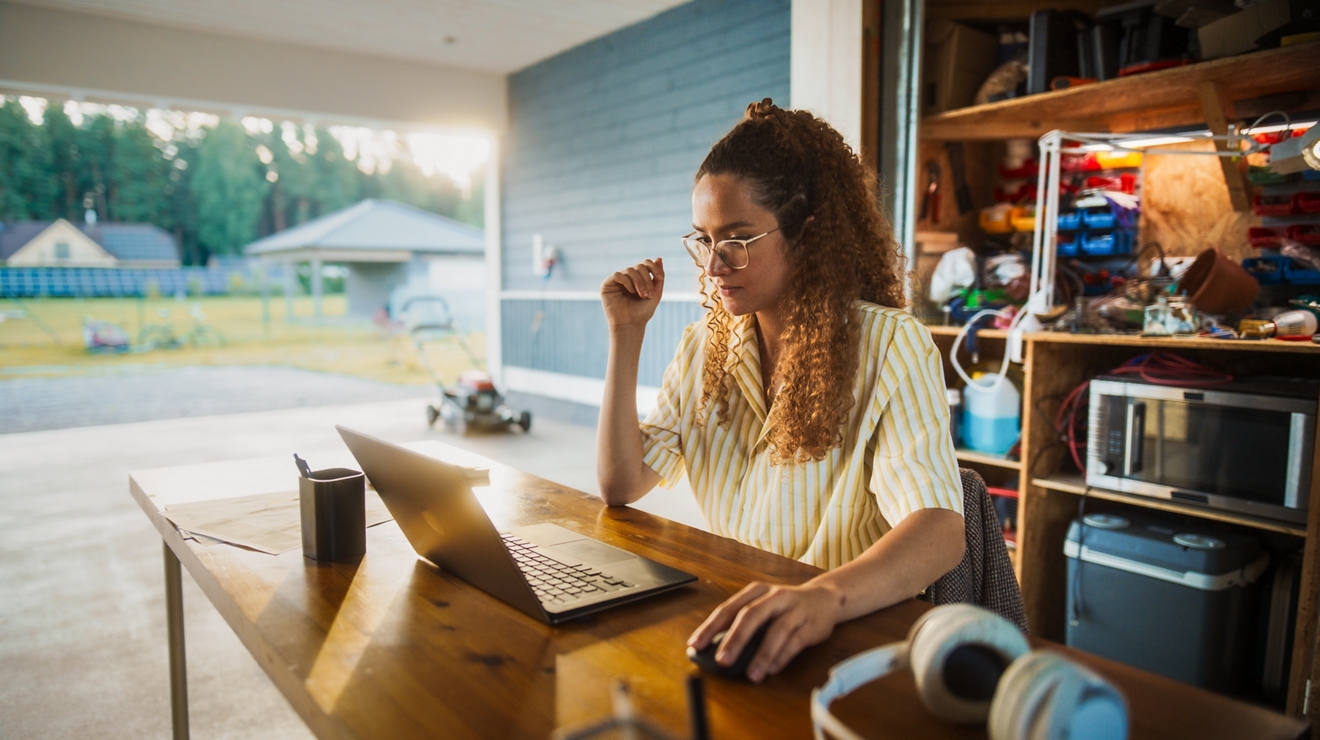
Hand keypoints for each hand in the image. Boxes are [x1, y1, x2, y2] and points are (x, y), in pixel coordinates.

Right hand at [601, 258, 664, 328]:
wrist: (630, 325)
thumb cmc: (642, 312)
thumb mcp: (655, 293)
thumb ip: (658, 277)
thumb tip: (659, 258)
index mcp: (639, 278)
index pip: (645, 264)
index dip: (654, 268)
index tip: (659, 278)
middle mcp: (628, 277)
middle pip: (639, 266)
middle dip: (646, 279)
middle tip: (647, 294)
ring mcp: (617, 281)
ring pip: (629, 270)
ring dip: (638, 281)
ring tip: (641, 294)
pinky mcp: (607, 285)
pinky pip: (618, 275)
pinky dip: (626, 281)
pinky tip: (631, 291)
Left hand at [687, 580, 846, 682]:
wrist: (825, 599)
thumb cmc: (784, 606)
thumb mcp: (762, 606)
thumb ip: (741, 623)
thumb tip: (717, 650)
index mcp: (756, 591)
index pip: (729, 609)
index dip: (711, 627)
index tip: (696, 645)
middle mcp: (775, 597)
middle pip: (752, 616)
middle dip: (735, 640)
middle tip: (722, 660)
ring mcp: (795, 609)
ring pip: (776, 631)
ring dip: (762, 655)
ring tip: (751, 675)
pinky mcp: (811, 625)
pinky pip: (795, 642)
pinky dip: (782, 657)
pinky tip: (772, 670)